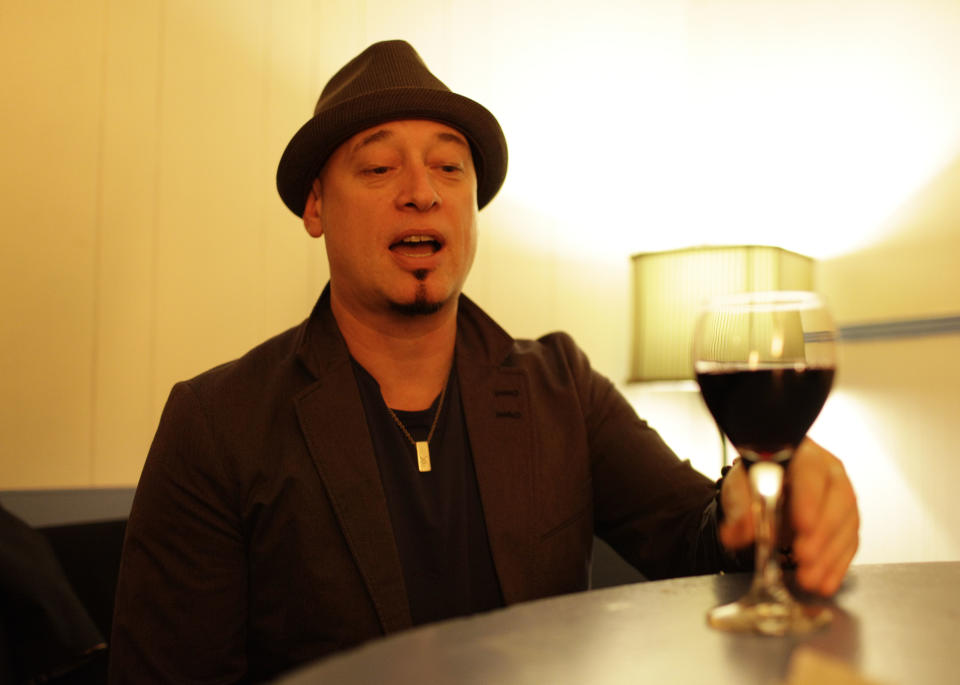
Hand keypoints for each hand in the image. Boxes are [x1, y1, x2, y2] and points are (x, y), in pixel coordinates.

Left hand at [719, 439, 858, 595]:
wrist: (766, 486)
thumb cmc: (756, 480)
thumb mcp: (739, 488)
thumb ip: (739, 509)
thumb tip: (735, 535)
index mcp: (803, 455)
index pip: (810, 472)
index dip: (809, 499)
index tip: (801, 525)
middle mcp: (830, 474)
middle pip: (836, 501)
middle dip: (821, 534)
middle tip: (803, 557)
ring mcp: (843, 498)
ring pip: (846, 526)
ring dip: (829, 556)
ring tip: (810, 579)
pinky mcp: (847, 522)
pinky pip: (849, 544)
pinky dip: (837, 566)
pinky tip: (824, 583)